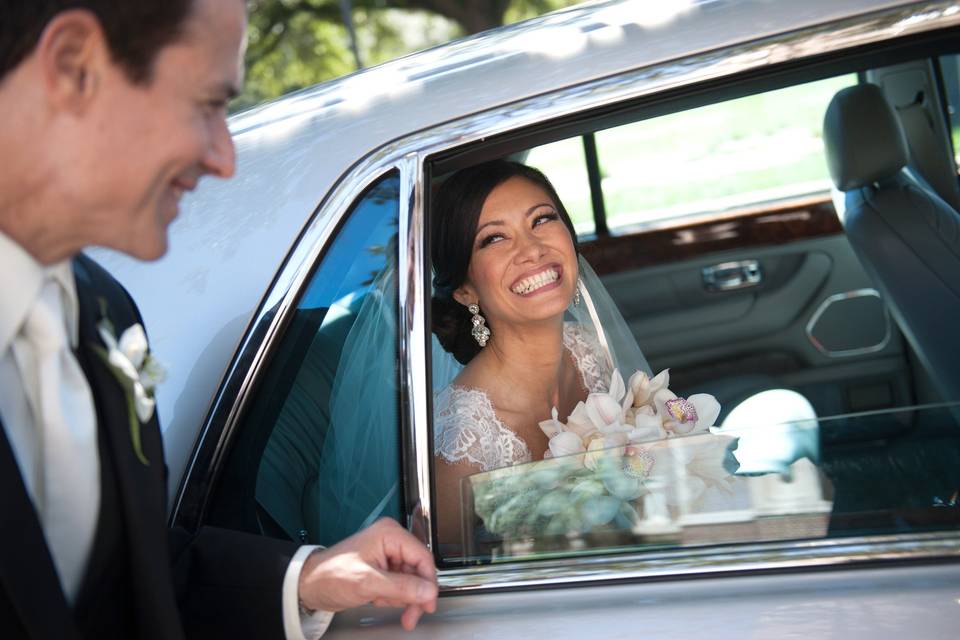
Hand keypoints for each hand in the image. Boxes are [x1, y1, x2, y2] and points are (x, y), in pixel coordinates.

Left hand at [298, 517, 437, 630]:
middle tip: (410, 616)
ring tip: (380, 601)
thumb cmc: (331, 576)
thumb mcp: (368, 582)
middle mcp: (391, 541)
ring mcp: (388, 554)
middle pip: (418, 571)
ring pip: (411, 581)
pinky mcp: (383, 568)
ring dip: (400, 598)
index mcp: (390, 534)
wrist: (309, 585)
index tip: (428, 604)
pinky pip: (400, 585)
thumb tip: (429, 592)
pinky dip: (392, 597)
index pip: (422, 557)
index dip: (429, 582)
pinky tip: (378, 598)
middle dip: (413, 595)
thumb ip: (401, 587)